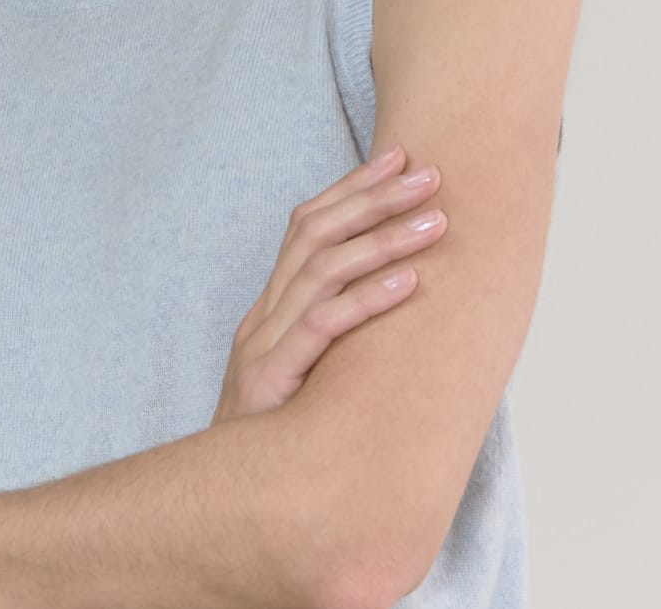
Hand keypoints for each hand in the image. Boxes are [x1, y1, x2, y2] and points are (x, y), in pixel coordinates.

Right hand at [211, 146, 444, 424]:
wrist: (226, 500)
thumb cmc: (277, 434)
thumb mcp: (300, 372)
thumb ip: (329, 331)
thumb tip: (392, 293)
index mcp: (270, 306)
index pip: (306, 227)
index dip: (350, 188)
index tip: (397, 159)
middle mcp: (263, 314)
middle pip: (316, 235)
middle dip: (374, 199)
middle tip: (429, 176)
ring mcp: (262, 344)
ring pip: (323, 271)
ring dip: (383, 239)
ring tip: (435, 222)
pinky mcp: (269, 380)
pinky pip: (323, 328)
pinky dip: (367, 299)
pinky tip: (409, 283)